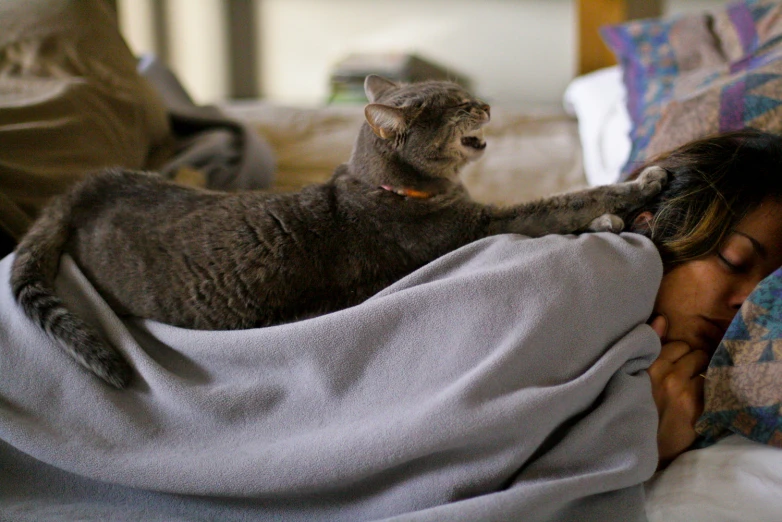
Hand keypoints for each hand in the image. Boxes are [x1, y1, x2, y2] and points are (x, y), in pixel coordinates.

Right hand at [647, 315, 708, 466]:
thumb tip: (661, 318)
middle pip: (694, 354)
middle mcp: (667, 376)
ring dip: (700, 375)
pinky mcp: (697, 408)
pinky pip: (710, 387)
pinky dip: (706, 391)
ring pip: (705, 369)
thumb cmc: (633, 407)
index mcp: (647, 367)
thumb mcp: (632, 374)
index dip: (676, 354)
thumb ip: (648, 346)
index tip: (672, 364)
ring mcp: (684, 392)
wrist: (637, 446)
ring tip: (690, 387)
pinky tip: (696, 400)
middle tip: (683, 376)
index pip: (676, 345)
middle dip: (691, 362)